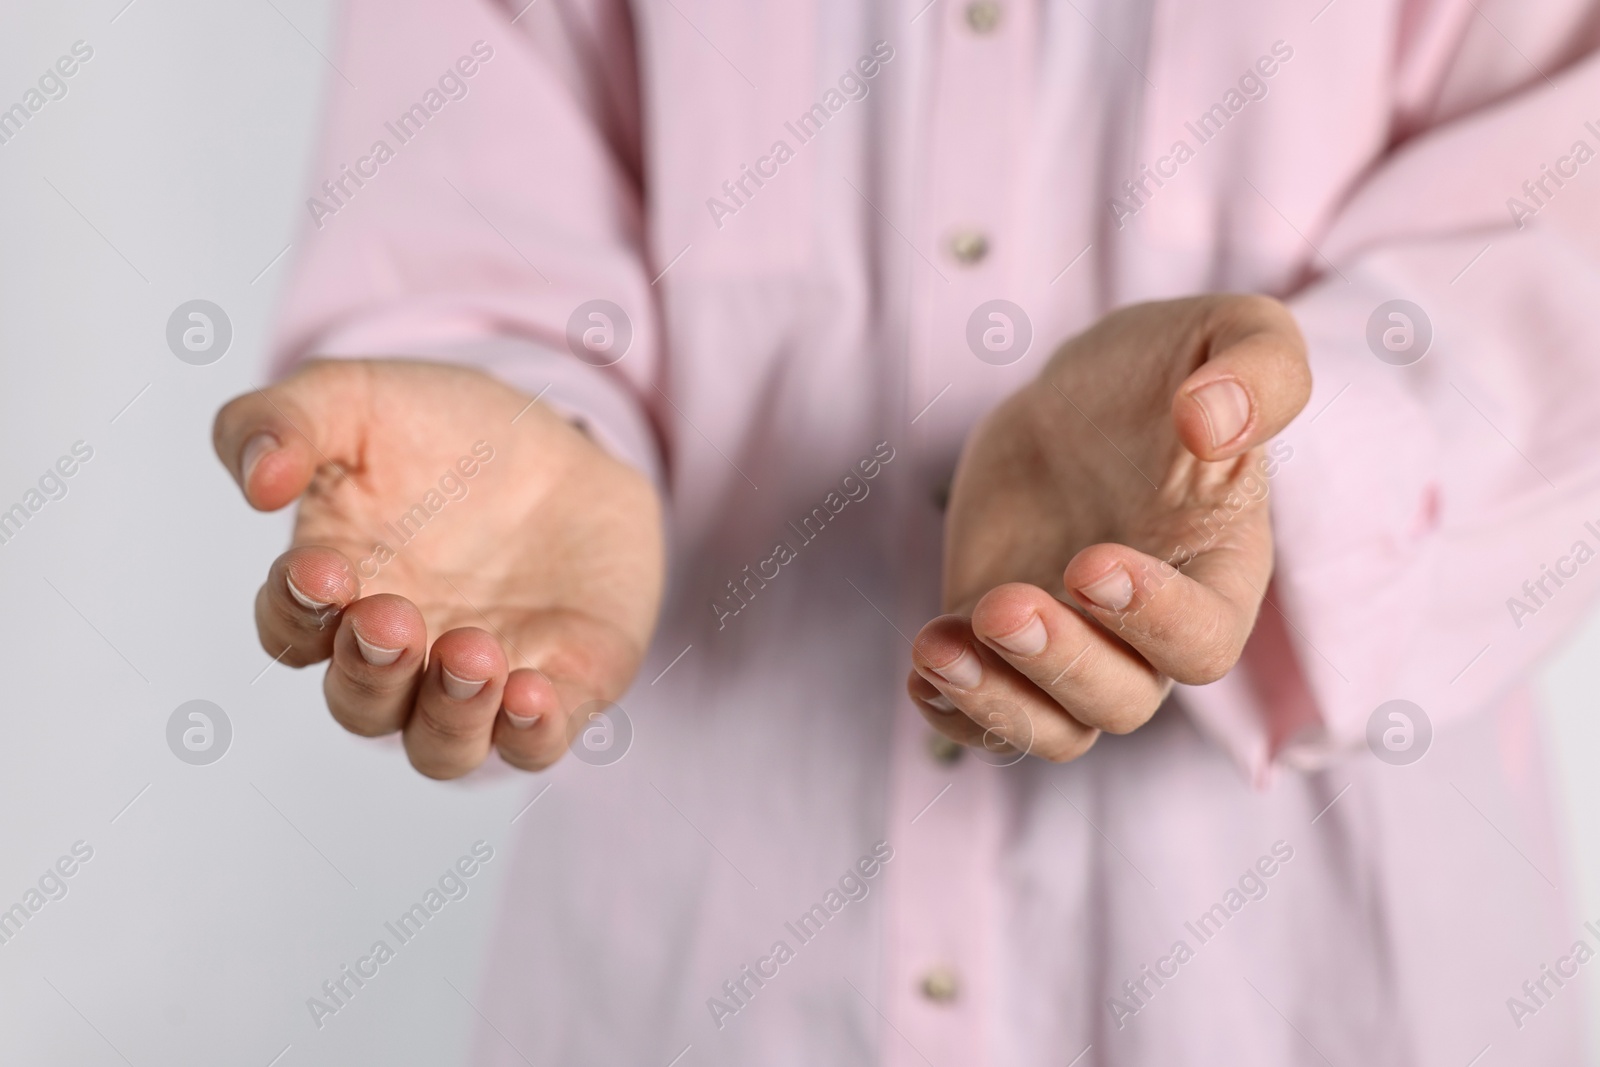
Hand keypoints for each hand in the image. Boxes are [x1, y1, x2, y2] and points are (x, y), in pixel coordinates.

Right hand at [213, 359, 663, 777]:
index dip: (294, 610)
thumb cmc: (441, 433)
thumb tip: (259, 479)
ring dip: (449, 714)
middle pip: (362, 703)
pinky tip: (532, 695)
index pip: (290, 630)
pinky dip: (531, 732)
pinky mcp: (561, 687)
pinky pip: (536, 741)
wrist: (564, 444)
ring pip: (443, 744)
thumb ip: (288, 420)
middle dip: (370, 670)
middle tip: (391, 619)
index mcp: (337, 596)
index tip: (318, 569)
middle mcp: (401, 657)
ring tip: (470, 656)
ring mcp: (481, 683)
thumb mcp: (355, 399)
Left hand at [908, 295, 1310, 761]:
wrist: (1083, 393)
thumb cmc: (1171, 367)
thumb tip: (1215, 423)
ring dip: (994, 704)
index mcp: (1219, 574)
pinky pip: (983, 713)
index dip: (1153, 621)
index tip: (1091, 563)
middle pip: (1120, 702)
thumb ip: (1258, 373)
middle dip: (1059, 665)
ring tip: (936, 650)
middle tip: (1002, 606)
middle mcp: (1149, 633)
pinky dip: (951, 705)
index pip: (1202, 643)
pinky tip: (922, 661)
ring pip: (1053, 728)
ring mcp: (1073, 645)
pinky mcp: (999, 641)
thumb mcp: (1233, 335)